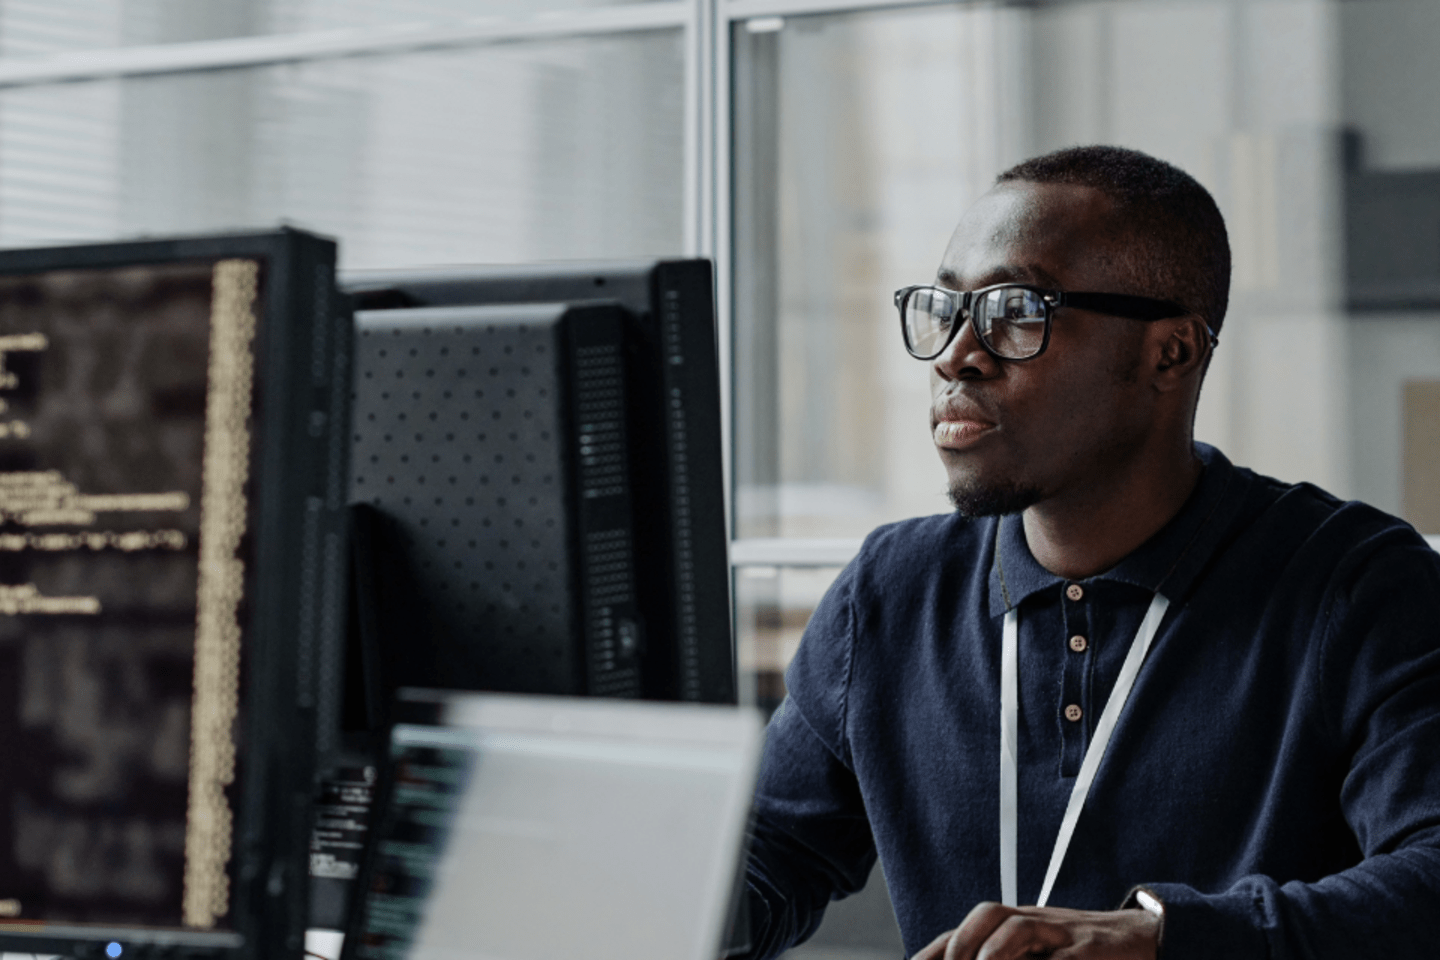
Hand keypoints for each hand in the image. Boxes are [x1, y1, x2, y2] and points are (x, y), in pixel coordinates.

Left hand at [912, 902, 1158, 959]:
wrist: (1144, 940)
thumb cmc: (1082, 953)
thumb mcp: (1041, 954)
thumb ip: (1009, 958)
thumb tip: (959, 959)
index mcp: (1018, 925)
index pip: (967, 930)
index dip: (935, 950)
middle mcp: (1035, 922)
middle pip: (988, 916)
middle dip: (960, 946)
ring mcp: (1062, 933)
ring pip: (1018, 928)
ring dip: (992, 955)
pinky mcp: (1090, 951)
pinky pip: (1063, 958)